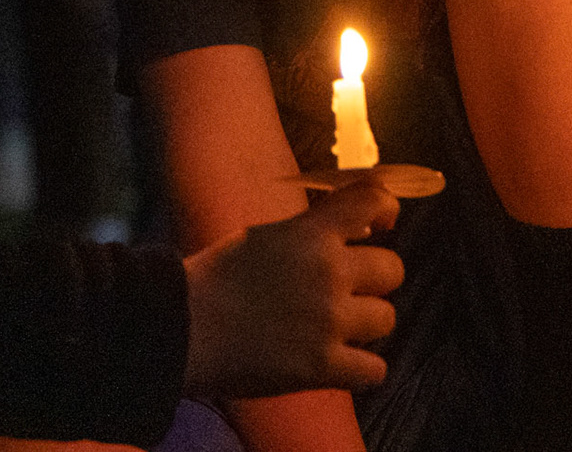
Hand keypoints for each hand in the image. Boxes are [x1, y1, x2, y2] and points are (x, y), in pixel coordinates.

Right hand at [183, 182, 403, 398]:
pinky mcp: (321, 367)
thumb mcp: (266, 236)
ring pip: (386, 318)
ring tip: (334, 329)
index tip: (381, 226)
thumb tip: (368, 229)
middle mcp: (329, 273)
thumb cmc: (217, 280)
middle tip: (345, 292)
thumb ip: (315, 231)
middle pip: (392, 269)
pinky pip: (375, 369)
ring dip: (365, 325)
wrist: (179, 330)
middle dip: (372, 280)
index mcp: (312, 234)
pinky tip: (339, 363)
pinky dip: (360, 369)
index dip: (386, 210)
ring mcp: (328, 321)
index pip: (375, 202)